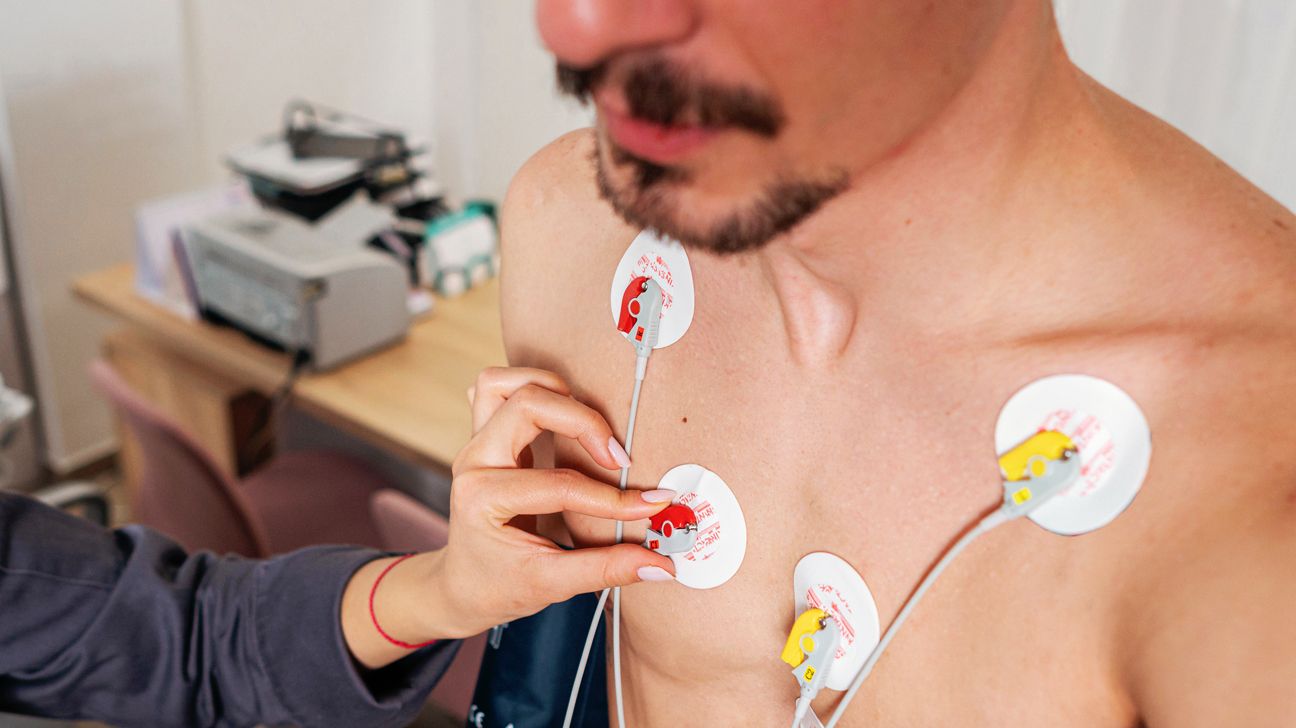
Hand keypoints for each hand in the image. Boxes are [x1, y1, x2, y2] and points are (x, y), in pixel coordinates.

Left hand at [342, 368, 674, 667]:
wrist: (462, 586)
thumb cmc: (499, 585)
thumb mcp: (552, 584)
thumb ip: (606, 569)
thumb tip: (661, 565)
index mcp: (483, 499)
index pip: (558, 484)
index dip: (611, 498)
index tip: (652, 505)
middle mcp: (474, 461)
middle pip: (528, 405)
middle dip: (584, 423)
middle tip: (620, 459)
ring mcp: (476, 443)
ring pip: (504, 383)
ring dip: (554, 391)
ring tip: (591, 421)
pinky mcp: (486, 435)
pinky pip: (497, 389)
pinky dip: (531, 387)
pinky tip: (562, 408)